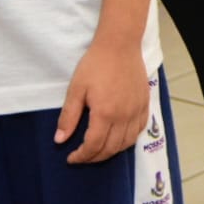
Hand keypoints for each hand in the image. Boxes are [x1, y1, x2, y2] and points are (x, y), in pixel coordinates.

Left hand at [56, 42, 149, 163]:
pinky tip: (119, 137)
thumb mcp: (76, 89)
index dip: (81, 156)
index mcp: (105, 113)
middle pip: (111, 148)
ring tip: (99, 150)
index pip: (93, 146)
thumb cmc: (95, 65)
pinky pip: (139, 129)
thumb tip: (60, 140)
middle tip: (82, 157)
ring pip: (127, 142)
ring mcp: (136, 110)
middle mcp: (123, 116)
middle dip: (94, 157)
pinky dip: (128, 139)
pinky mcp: (144, 103)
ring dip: (112, 151)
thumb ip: (68, 117)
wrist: (120, 45)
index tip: (71, 158)